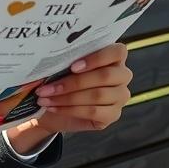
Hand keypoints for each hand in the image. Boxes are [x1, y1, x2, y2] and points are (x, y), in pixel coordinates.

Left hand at [6, 44, 131, 151]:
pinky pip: (93, 111)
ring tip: (45, 97)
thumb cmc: (63, 78)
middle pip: (105, 76)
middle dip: (73, 82)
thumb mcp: (65, 65)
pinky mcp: (113, 115)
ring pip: (97, 95)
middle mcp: (122, 75)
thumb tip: (54, 58)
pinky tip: (54, 107)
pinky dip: (70, 109)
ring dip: (67, 97)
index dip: (96, 58)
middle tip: (49, 86)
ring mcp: (120, 96)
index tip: (73, 66)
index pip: (116, 52)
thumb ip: (68, 59)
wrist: (56, 107)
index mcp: (114, 57)